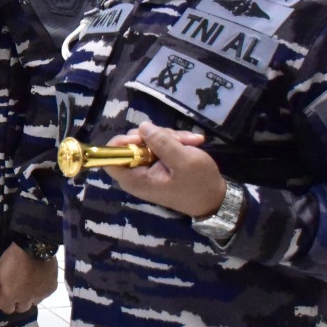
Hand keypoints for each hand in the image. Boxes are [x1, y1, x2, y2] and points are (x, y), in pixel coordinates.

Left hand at [0, 243, 58, 313]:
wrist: (35, 247)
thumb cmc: (13, 258)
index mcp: (11, 296)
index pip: (7, 310)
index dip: (6, 303)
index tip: (7, 294)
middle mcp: (26, 300)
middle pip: (21, 309)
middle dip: (18, 302)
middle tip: (18, 289)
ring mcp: (40, 295)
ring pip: (34, 303)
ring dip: (30, 297)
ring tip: (30, 283)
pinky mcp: (51, 289)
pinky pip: (44, 294)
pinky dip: (41, 289)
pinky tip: (39, 279)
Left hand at [106, 123, 223, 218]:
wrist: (216, 198)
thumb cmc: (199, 183)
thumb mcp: (184, 160)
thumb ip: (162, 143)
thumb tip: (142, 127)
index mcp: (135, 179)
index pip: (110, 159)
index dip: (122, 143)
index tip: (142, 137)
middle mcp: (136, 174)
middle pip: (132, 144)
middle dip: (156, 136)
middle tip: (179, 138)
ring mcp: (147, 168)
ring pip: (148, 141)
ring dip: (170, 137)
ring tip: (192, 141)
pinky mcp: (157, 164)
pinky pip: (159, 146)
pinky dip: (174, 142)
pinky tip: (193, 142)